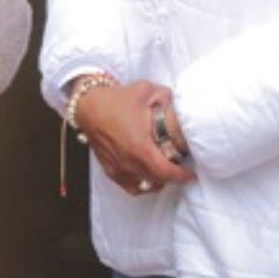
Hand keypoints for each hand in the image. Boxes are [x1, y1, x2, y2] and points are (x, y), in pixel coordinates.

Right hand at [78, 81, 196, 195]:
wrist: (88, 106)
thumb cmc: (115, 100)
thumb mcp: (146, 91)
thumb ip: (166, 97)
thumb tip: (178, 103)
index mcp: (140, 147)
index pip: (165, 171)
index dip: (180, 176)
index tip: (191, 174)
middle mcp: (129, 162)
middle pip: (157, 181)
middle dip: (172, 178)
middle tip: (182, 171)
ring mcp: (118, 168)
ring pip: (144, 186)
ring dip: (158, 182)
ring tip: (166, 172)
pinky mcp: (110, 170)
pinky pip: (129, 186)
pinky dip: (141, 185)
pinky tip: (148, 177)